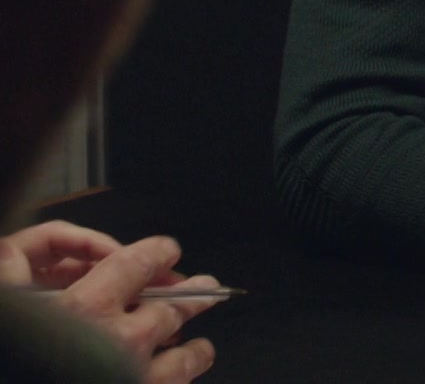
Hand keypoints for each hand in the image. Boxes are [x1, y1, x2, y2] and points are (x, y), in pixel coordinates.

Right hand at [1, 223, 219, 382]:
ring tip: (202, 347)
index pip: (135, 264)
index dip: (156, 253)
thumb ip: (17, 275)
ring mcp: (135, 376)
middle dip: (192, 295)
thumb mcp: (14, 310)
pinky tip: (183, 377)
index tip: (167, 250)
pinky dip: (182, 380)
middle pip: (172, 308)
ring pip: (185, 355)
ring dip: (195, 348)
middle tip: (208, 287)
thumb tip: (20, 256)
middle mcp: (118, 341)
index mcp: (84, 309)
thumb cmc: (18, 361)